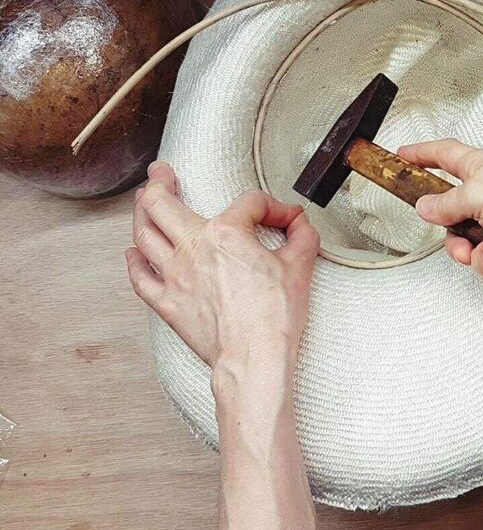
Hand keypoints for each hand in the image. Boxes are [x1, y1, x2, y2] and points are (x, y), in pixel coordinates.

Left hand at [126, 162, 319, 372]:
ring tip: (142, 200)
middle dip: (159, 180)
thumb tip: (300, 223)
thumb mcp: (301, 266)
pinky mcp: (167, 303)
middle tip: (161, 171)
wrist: (254, 357)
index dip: (271, 207)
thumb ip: (302, 235)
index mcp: (227, 233)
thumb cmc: (274, 317)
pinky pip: (140, 277)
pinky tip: (133, 252)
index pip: (248, 203)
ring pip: (143, 234)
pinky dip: (134, 261)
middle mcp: (193, 248)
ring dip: (140, 212)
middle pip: (160, 203)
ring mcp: (174, 276)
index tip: (283, 219)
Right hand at [397, 139, 482, 286]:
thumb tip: (426, 206)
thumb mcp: (475, 194)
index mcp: (478, 167)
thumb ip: (446, 203)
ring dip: (482, 258)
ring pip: (476, 248)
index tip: (404, 156)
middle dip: (457, 243)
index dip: (422, 155)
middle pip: (456, 220)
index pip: (443, 155)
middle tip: (462, 247)